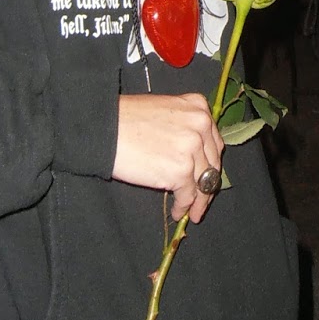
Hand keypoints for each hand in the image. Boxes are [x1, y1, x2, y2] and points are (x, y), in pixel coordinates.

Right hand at [113, 93, 224, 222]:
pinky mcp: (181, 171)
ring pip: (204, 182)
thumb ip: (184, 126)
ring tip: (191, 212)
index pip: (213, 142)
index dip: (210, 162)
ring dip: (198, 200)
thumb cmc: (127, 118)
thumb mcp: (165, 109)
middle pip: (212, 163)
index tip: (207, 175)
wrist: (105, 128)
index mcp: (199, 108)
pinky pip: (188, 195)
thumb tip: (192, 154)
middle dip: (208, 184)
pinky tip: (177, 211)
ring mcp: (193, 149)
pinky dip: (183, 206)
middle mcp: (201, 126)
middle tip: (202, 200)